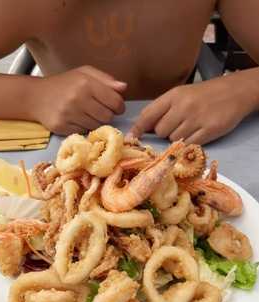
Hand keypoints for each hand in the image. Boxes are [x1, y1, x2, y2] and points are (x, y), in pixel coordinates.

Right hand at [33, 65, 126, 134]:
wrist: (35, 96)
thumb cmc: (64, 84)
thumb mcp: (84, 74)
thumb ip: (106, 80)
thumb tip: (124, 88)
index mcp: (86, 83)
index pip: (115, 102)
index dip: (119, 106)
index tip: (115, 106)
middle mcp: (77, 98)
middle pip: (108, 117)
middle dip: (107, 114)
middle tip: (99, 110)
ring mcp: (69, 114)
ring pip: (97, 126)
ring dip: (95, 122)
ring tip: (87, 114)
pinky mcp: (62, 127)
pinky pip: (84, 132)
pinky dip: (83, 127)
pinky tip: (76, 119)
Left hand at [127, 73, 255, 144]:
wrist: (235, 92)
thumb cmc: (204, 94)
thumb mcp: (181, 94)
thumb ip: (162, 109)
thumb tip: (142, 128)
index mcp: (173, 96)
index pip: (148, 115)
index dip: (138, 128)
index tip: (131, 138)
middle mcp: (183, 107)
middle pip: (160, 131)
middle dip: (164, 133)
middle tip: (176, 126)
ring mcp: (196, 119)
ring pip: (173, 139)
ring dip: (177, 139)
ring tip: (189, 128)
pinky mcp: (209, 131)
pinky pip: (188, 144)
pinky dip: (188, 143)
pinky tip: (196, 134)